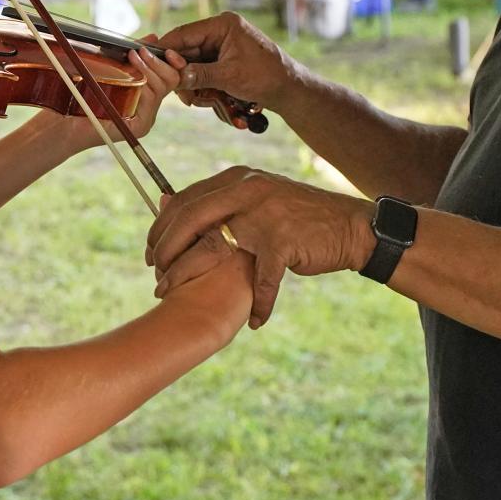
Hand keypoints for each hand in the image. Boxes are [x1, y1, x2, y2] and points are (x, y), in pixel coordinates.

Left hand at [63, 41, 184, 151]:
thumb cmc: (81, 93)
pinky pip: (151, 99)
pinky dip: (144, 81)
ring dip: (148, 67)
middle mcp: (148, 109)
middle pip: (171, 80)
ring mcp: (146, 119)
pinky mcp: (140, 126)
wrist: (64, 121)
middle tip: (140, 50)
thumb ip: (133, 55)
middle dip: (157, 61)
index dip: (170, 60)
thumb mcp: (111, 67)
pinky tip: (130, 71)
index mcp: (144, 96)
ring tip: (132, 56)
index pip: (169, 75)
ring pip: (162, 87)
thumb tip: (154, 37)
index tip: (163, 48)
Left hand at [147, 166, 374, 327]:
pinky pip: (259, 280)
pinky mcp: (282, 242)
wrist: (349, 226)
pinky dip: (258, 304)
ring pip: (212, 247)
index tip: (151, 250)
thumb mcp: (255, 197)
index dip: (161, 226)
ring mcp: (264, 215)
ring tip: (176, 297)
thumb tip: (165, 199)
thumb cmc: (297, 216)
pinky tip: (255, 320)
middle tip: (155, 273)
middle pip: (189, 218)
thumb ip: (216, 199)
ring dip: (188, 275)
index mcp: (238, 179)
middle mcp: (247, 190)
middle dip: (165, 248)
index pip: (186, 198)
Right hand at [156, 12, 299, 114]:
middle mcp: (221, 32)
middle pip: (186, 51)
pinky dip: (202, 86)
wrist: (290, 90)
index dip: (166, 49)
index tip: (150, 63)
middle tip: (181, 94)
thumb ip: (198, 75)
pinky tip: (209, 99)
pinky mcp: (225, 60)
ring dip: (193, 84)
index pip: (184, 34)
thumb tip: (171, 75)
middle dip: (181, 73)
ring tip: (200, 100)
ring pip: (193, 64)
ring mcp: (222, 46)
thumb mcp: (229, 76)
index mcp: (223, 25)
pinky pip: (203, 71)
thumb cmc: (266, 77)